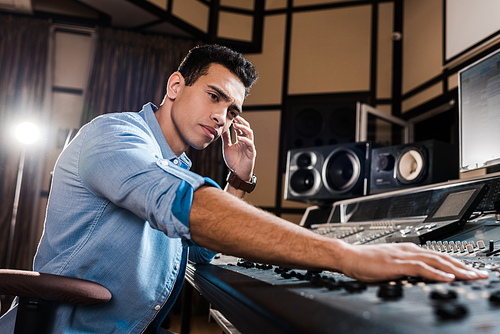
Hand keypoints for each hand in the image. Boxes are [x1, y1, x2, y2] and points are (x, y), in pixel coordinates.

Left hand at [221, 116, 255, 180]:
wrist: (237, 173)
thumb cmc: (233, 161)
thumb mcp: (227, 147)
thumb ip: (226, 139)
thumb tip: (222, 129)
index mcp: (241, 140)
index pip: (240, 128)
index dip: (237, 122)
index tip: (231, 116)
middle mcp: (246, 141)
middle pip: (246, 128)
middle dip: (241, 122)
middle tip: (234, 117)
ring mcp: (249, 146)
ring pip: (249, 134)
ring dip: (243, 128)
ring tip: (236, 125)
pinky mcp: (251, 152)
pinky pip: (250, 144)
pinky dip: (245, 140)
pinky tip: (239, 138)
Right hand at [339, 242, 488, 281]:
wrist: (348, 256)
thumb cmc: (365, 262)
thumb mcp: (390, 264)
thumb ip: (406, 267)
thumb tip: (420, 276)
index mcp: (408, 249)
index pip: (438, 255)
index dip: (457, 263)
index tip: (470, 271)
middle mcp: (409, 249)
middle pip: (442, 256)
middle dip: (463, 266)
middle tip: (481, 274)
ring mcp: (403, 255)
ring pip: (436, 261)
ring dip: (456, 269)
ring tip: (471, 276)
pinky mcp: (397, 263)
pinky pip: (420, 268)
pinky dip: (436, 272)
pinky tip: (447, 277)